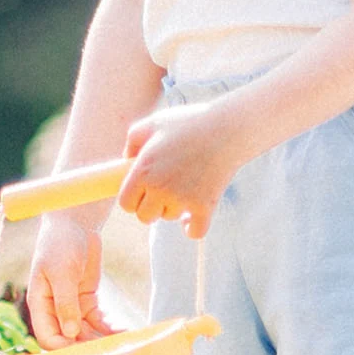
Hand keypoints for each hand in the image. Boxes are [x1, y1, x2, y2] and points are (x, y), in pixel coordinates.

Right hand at [25, 215, 116, 347]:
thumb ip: (65, 303)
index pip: (47, 337)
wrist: (75, 223)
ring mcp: (72, 307)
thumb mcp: (62, 272)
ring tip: (123, 344)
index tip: (85, 352)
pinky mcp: (88, 302)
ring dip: (102, 341)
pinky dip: (111, 328)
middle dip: (88, 347)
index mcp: (40, 304)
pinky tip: (127, 332)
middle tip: (111, 352)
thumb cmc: (61, 243)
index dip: (63, 349)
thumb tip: (70, 333)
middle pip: (69, 340)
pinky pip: (99, 322)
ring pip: (86, 334)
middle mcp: (54, 309)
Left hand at [118, 102, 240, 234]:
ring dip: (171, 209)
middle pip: (144, 216)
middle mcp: (160, 189)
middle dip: (149, 207)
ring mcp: (183, 199)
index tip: (139, 192)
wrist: (227, 128)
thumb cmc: (189, 123)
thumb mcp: (153, 123)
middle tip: (159, 192)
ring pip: (168, 217)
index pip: (126, 203)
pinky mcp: (206, 206)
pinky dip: (191, 228)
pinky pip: (195, 232)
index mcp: (143, 171)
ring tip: (182, 189)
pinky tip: (190, 218)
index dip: (131, 199)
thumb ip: (132, 142)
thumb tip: (127, 160)